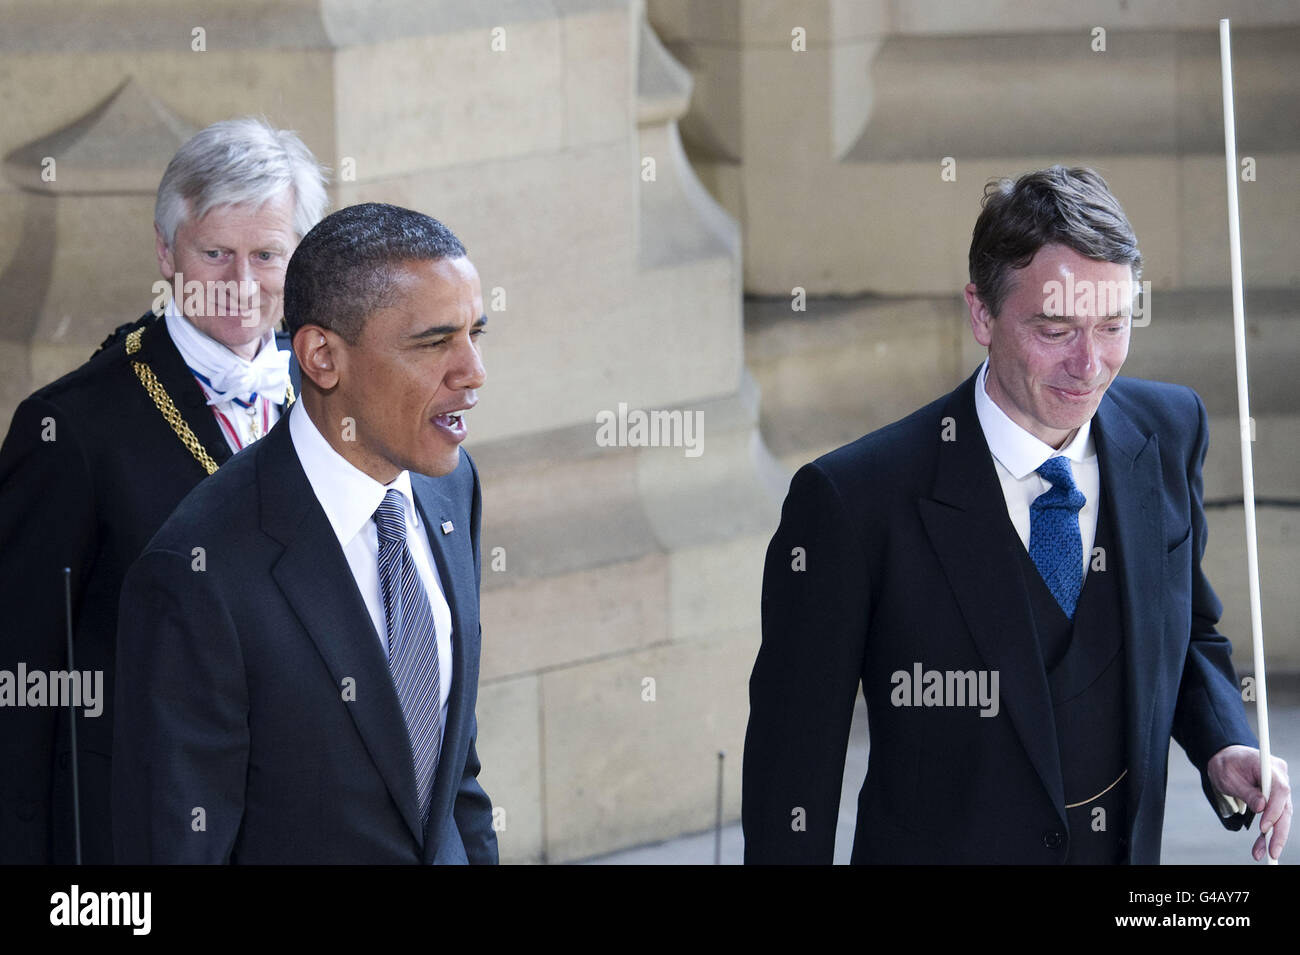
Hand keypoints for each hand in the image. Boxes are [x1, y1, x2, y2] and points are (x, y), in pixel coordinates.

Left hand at [1207, 745, 1290, 861]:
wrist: (1225, 758)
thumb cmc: (1226, 765)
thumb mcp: (1228, 777)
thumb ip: (1246, 792)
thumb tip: (1261, 808)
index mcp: (1268, 766)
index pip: (1280, 789)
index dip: (1275, 810)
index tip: (1264, 828)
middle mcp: (1280, 777)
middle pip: (1285, 807)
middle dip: (1279, 831)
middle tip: (1272, 852)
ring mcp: (1280, 788)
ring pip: (1282, 816)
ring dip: (1273, 837)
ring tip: (1262, 854)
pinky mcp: (1276, 798)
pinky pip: (1275, 817)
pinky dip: (1268, 832)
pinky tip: (1262, 847)